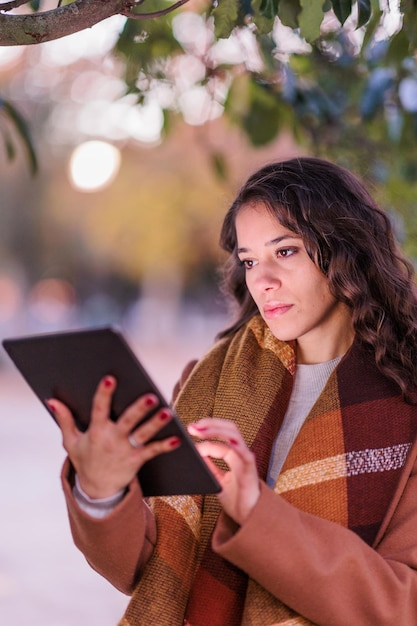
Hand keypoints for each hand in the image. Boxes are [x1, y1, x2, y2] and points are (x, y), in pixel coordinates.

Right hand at [48, 376, 179, 498]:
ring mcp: (125, 451)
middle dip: (139, 409)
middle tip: (151, 396)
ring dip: (156, 424)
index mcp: (96, 432)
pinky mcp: (136, 460)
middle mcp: (112, 440)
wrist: (96, 490)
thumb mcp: (71, 442)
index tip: (110, 378)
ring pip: (143, 434)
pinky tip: (177, 439)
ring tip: (168, 412)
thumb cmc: (85, 460)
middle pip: (127, 421)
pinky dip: (165, 446)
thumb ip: (64, 419)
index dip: (104, 393)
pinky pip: (152, 452)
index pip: (99, 409)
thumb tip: (52, 400)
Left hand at [188, 418, 259, 524]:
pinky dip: (233, 444)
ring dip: (216, 429)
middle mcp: (240, 454)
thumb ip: (210, 467)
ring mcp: (246, 459)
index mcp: (233, 456)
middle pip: (228, 429)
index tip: (189, 433)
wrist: (249, 520)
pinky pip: (243, 452)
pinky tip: (223, 440)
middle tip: (191, 426)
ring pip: (234, 435)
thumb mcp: (217, 481)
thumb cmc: (236, 501)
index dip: (204, 434)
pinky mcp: (250, 468)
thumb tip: (196, 454)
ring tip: (199, 430)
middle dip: (210, 424)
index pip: (219, 439)